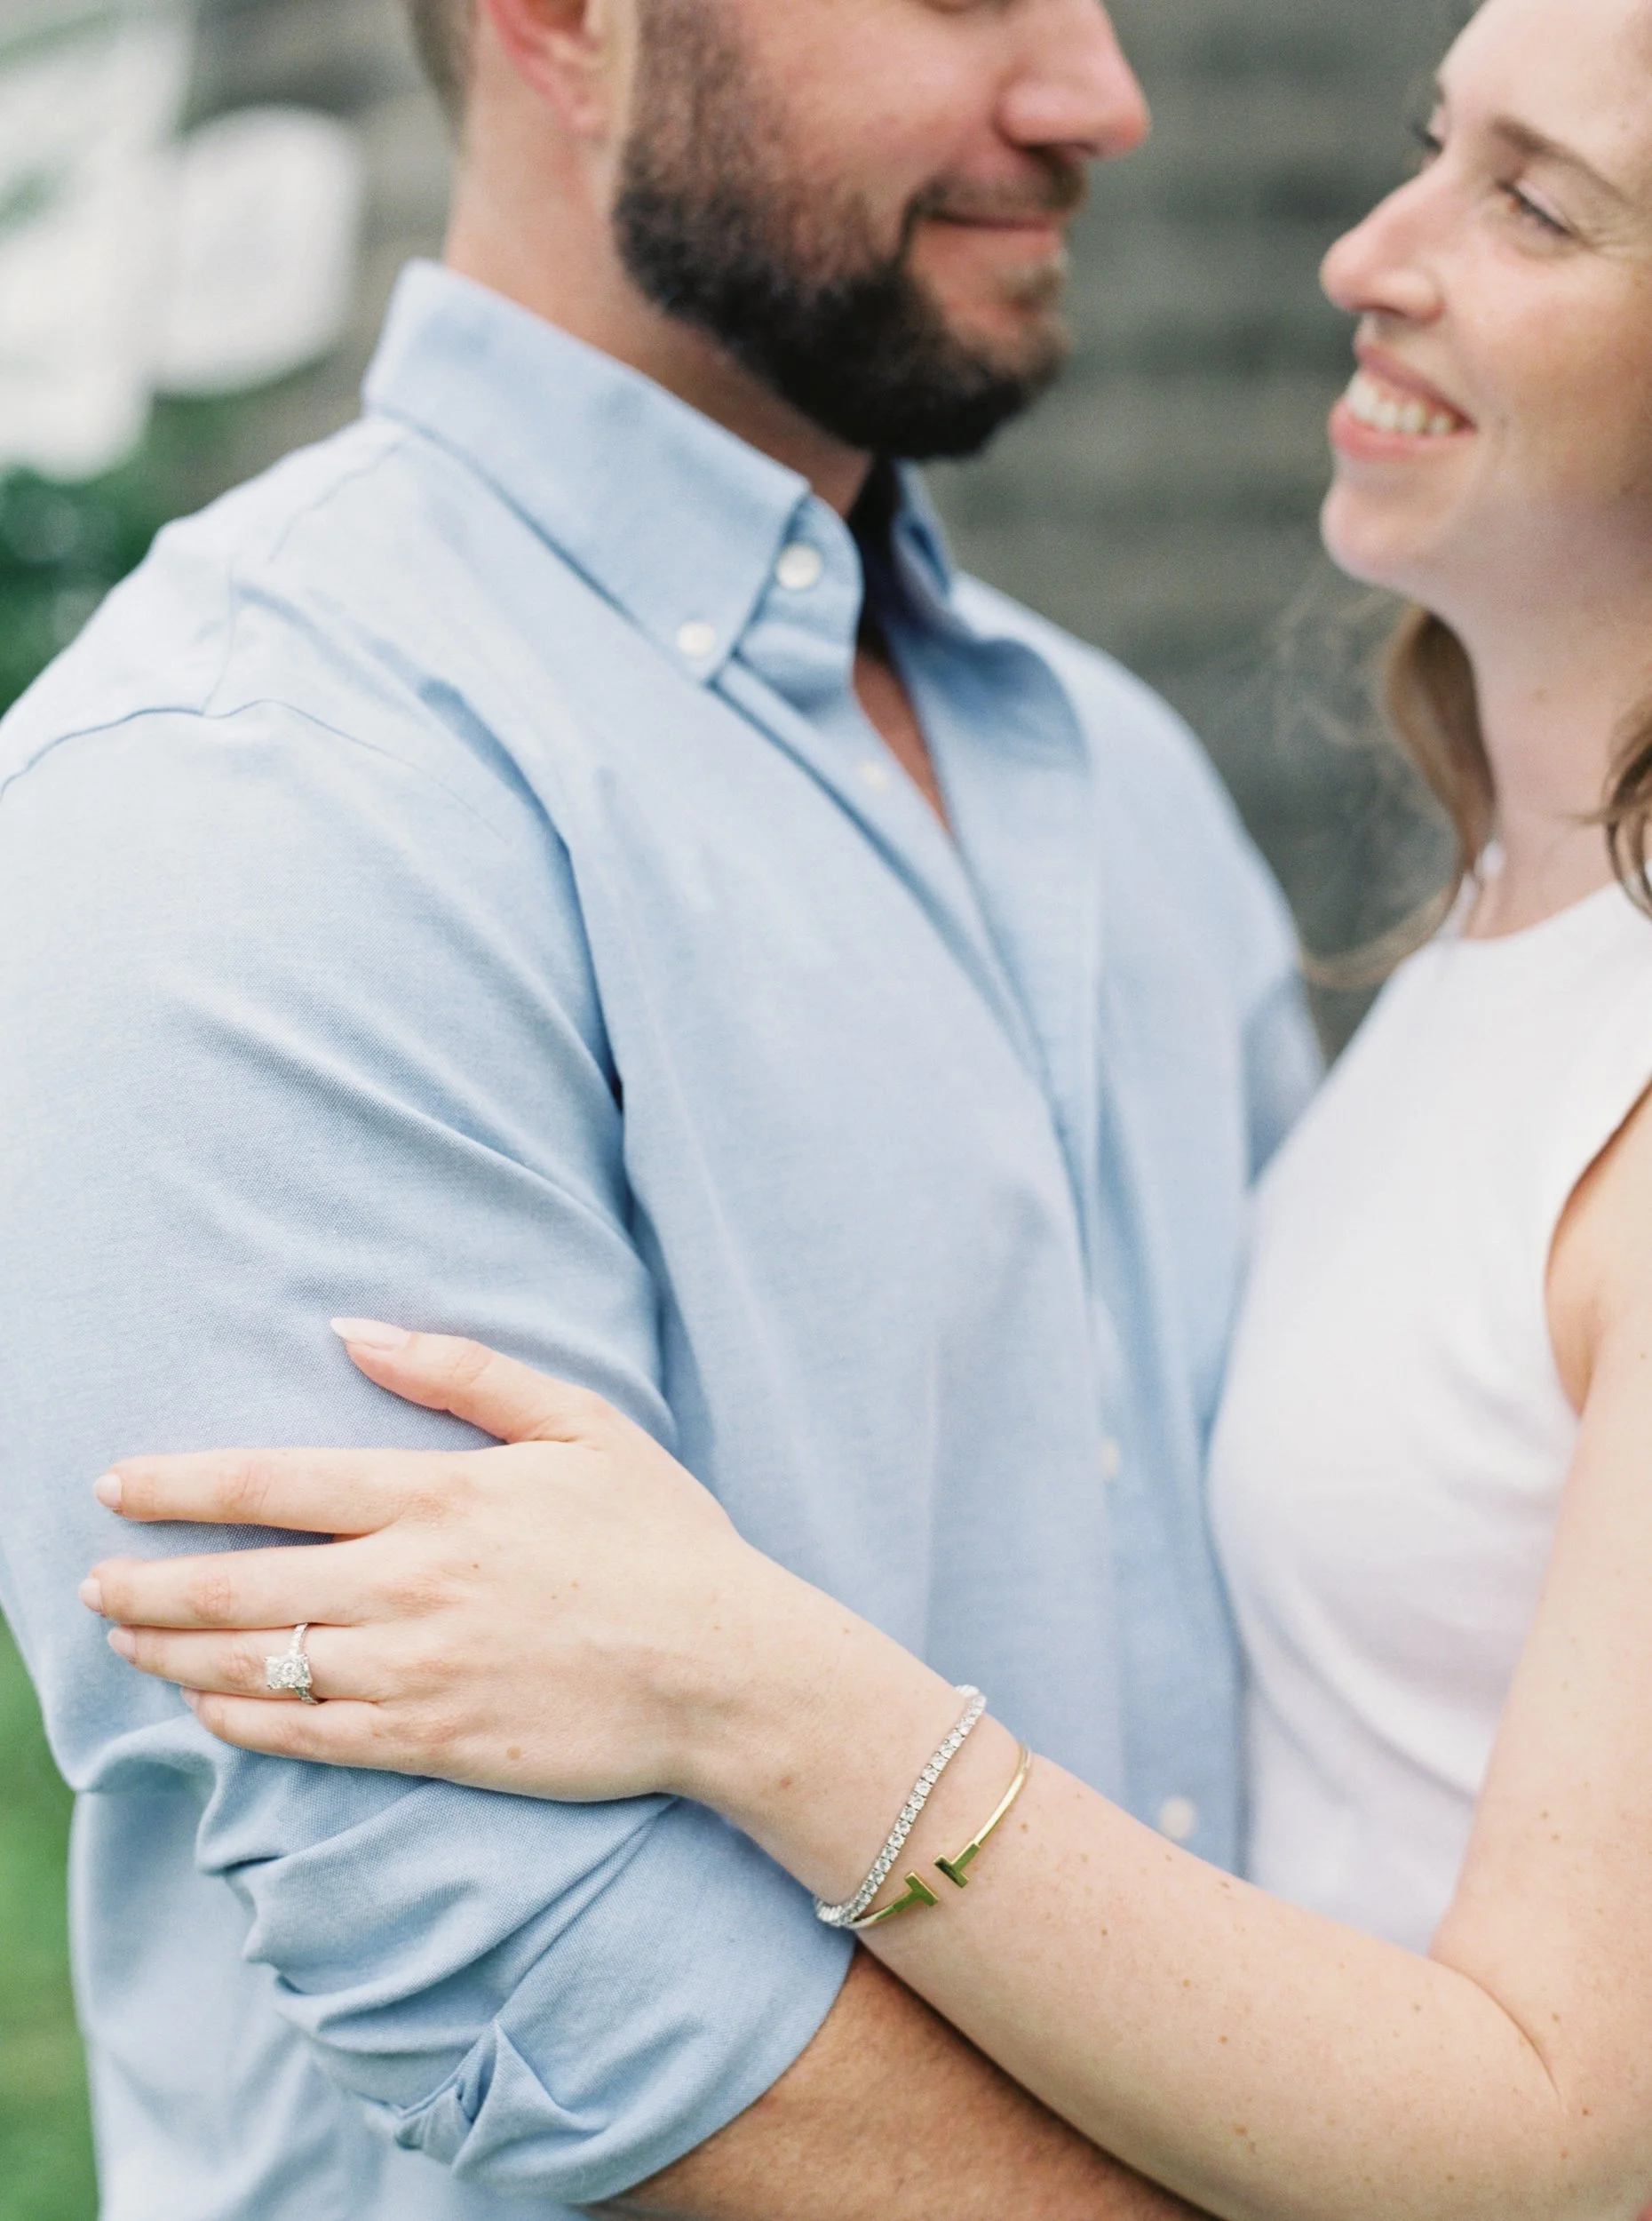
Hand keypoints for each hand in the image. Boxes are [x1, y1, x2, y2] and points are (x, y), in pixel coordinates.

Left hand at [81, 1325, 797, 1802]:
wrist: (725, 1670)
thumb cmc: (660, 1536)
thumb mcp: (581, 1421)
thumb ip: (463, 1370)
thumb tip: (354, 1331)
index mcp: (440, 1495)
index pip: (273, 1481)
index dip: (179, 1485)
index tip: (116, 1486)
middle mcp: (411, 1583)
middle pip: (240, 1582)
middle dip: (149, 1581)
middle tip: (93, 1580)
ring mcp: (416, 1671)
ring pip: (257, 1662)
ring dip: (174, 1649)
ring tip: (125, 1637)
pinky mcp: (432, 1743)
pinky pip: (306, 1737)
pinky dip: (239, 1720)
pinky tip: (205, 1706)